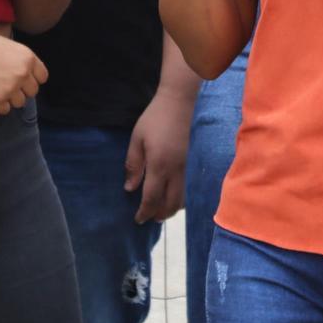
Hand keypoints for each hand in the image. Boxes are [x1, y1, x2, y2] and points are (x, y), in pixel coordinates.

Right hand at [0, 26, 47, 113]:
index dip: (32, 79)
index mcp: (28, 58)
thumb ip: (20, 60)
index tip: (21, 79)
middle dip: (21, 90)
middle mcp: (23, 73)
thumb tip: (27, 75)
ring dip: (9, 99)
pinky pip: (4, 110)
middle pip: (32, 92)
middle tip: (5, 84)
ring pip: (20, 103)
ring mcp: (11, 87)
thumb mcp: (8, 45)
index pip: (42, 77)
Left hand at [125, 88, 190, 222]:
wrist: (179, 103)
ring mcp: (186, 167)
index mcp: (159, 165)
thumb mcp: (136, 140)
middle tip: (148, 218)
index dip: (144, 212)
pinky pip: (187, 188)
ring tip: (159, 210)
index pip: (152, 198)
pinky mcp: (191, 162)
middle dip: (159, 215)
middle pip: (171, 203)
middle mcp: (176, 170)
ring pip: (182, 198)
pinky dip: (179, 198)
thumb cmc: (154, 119)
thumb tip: (130, 188)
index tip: (137, 219)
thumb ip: (133, 165)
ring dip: (171, 208)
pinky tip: (171, 195)